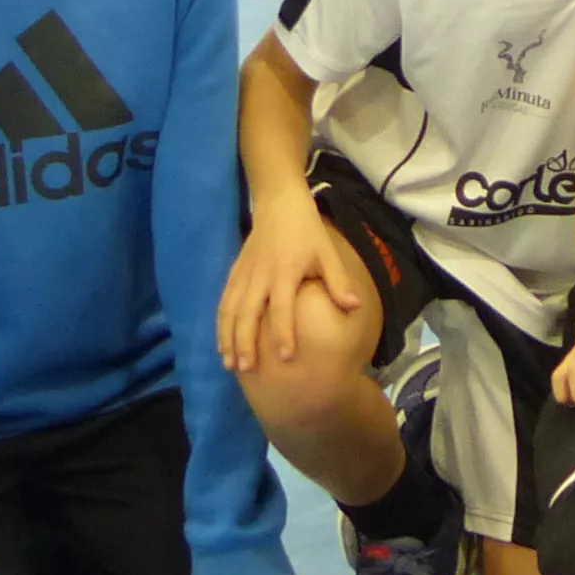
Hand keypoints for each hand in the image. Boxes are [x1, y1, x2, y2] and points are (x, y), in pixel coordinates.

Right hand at [216, 194, 364, 372]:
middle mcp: (260, 276)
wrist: (279, 204)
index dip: (284, 333)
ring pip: (230, 311)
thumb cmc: (307, 231)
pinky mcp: (234, 273)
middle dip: (245, 343)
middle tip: (246, 369)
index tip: (286, 358)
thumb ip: (338, 281)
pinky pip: (224, 302)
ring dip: (228, 338)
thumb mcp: (326, 253)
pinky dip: (221, 324)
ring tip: (230, 364)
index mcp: (285, 272)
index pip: (282, 308)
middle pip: (248, 314)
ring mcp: (244, 275)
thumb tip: (354, 307)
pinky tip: (222, 344)